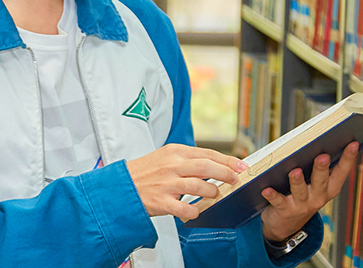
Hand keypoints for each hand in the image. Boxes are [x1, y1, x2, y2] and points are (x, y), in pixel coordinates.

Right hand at [126, 144, 248, 219]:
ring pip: (198, 186)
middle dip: (225, 173)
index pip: (207, 153)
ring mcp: (166, 184)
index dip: (227, 160)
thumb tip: (214, 165)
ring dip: (212, 192)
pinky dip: (195, 210)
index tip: (241, 166)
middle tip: (236, 179)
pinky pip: (184, 208)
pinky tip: (197, 210)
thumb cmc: (145, 172)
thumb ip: (188, 160)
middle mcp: (171, 165)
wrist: (121, 186)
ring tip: (215, 194)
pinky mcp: (160, 201)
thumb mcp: (165, 157)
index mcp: (174, 152)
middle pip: (206, 167)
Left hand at [260, 141, 358, 241]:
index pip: (341, 172)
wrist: (285, 225)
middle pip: (321, 181)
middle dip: (322, 168)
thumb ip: (318, 168)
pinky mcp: (284, 210)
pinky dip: (272, 195)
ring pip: (300, 191)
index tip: (353, 144)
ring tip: (295, 172)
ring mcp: (301, 205)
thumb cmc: (301, 196)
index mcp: (328, 188)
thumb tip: (317, 141)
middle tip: (323, 156)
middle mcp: (318, 197)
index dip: (348, 158)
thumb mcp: (314, 184)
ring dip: (298, 181)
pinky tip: (266, 189)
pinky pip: (278, 202)